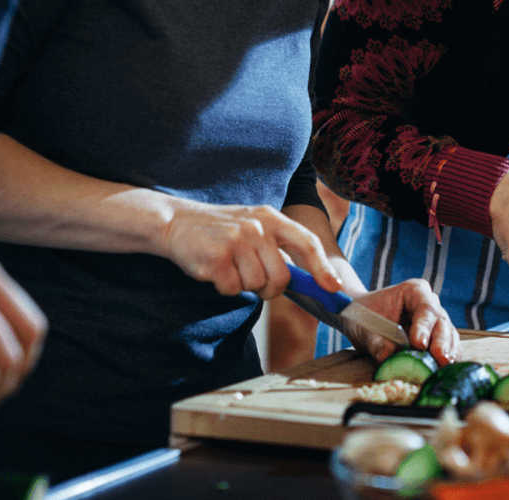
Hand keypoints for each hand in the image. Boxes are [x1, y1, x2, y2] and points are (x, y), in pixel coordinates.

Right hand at [159, 202, 340, 298]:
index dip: (322, 267)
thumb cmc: (221, 231)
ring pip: (257, 286)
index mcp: (271, 218)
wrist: (175, 222)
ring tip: (229, 267)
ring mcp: (237, 240)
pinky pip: (234, 290)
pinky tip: (214, 270)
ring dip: (243, 286)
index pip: (307, 242)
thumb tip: (311, 281)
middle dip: (269, 288)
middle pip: (281, 278)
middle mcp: (257, 227)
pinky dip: (225, 288)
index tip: (333, 288)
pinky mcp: (217, 257)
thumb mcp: (254, 227)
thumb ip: (279, 248)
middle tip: (250, 277)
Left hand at [346, 280, 458, 365]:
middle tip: (439, 358)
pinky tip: (443, 370)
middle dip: (442, 342)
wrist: (363, 321)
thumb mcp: (365, 327)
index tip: (419, 343)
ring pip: (449, 335)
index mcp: (414, 291)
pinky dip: (446, 359)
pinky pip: (447, 348)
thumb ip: (376, 342)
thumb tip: (387, 357)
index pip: (425, 307)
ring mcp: (436, 322)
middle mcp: (430, 304)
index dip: (424, 325)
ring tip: (443, 367)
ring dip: (448, 352)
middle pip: (441, 322)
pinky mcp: (437, 339)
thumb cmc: (364, 317)